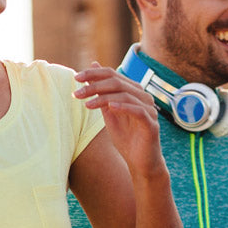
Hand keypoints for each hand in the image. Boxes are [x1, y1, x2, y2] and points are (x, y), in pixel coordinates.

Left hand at [75, 63, 165, 182]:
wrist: (140, 163)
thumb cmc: (126, 137)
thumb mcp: (109, 112)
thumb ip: (101, 92)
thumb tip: (93, 65)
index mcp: (133, 91)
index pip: (112, 75)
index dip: (94, 74)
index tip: (76, 77)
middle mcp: (143, 96)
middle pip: (117, 83)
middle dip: (94, 86)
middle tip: (77, 93)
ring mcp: (149, 109)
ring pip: (125, 95)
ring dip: (103, 98)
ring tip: (86, 104)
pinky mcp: (152, 124)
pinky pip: (138, 111)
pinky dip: (123, 107)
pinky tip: (110, 108)